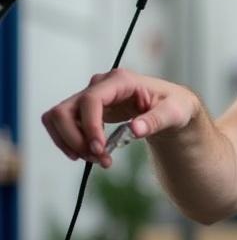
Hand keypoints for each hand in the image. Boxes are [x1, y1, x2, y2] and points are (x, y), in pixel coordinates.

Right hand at [41, 69, 199, 168]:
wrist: (171, 108)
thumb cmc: (175, 106)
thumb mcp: (175, 113)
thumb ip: (156, 120)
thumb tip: (136, 129)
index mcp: (121, 81)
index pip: (90, 101)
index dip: (89, 127)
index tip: (99, 149)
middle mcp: (100, 85)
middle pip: (65, 111)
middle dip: (76, 139)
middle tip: (99, 158)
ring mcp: (90, 96)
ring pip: (57, 118)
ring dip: (70, 143)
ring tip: (96, 158)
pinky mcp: (86, 110)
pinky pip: (63, 125)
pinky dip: (71, 142)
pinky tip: (91, 153)